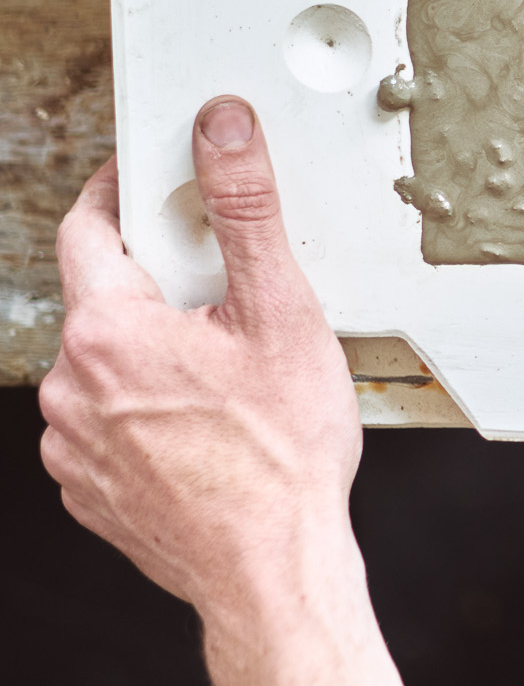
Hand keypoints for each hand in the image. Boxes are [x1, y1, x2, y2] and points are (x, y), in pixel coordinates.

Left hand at [37, 98, 398, 684]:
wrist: (272, 564)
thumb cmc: (280, 452)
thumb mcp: (280, 309)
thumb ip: (245, 208)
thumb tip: (222, 132)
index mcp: (108, 331)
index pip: (87, 228)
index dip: (120, 191)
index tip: (149, 177)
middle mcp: (71, 387)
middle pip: (105, 298)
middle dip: (160, 282)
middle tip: (227, 294)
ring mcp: (73, 444)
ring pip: (106, 363)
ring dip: (153, 349)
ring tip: (227, 372)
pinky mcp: (87, 487)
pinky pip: (107, 421)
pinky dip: (147, 407)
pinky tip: (206, 419)